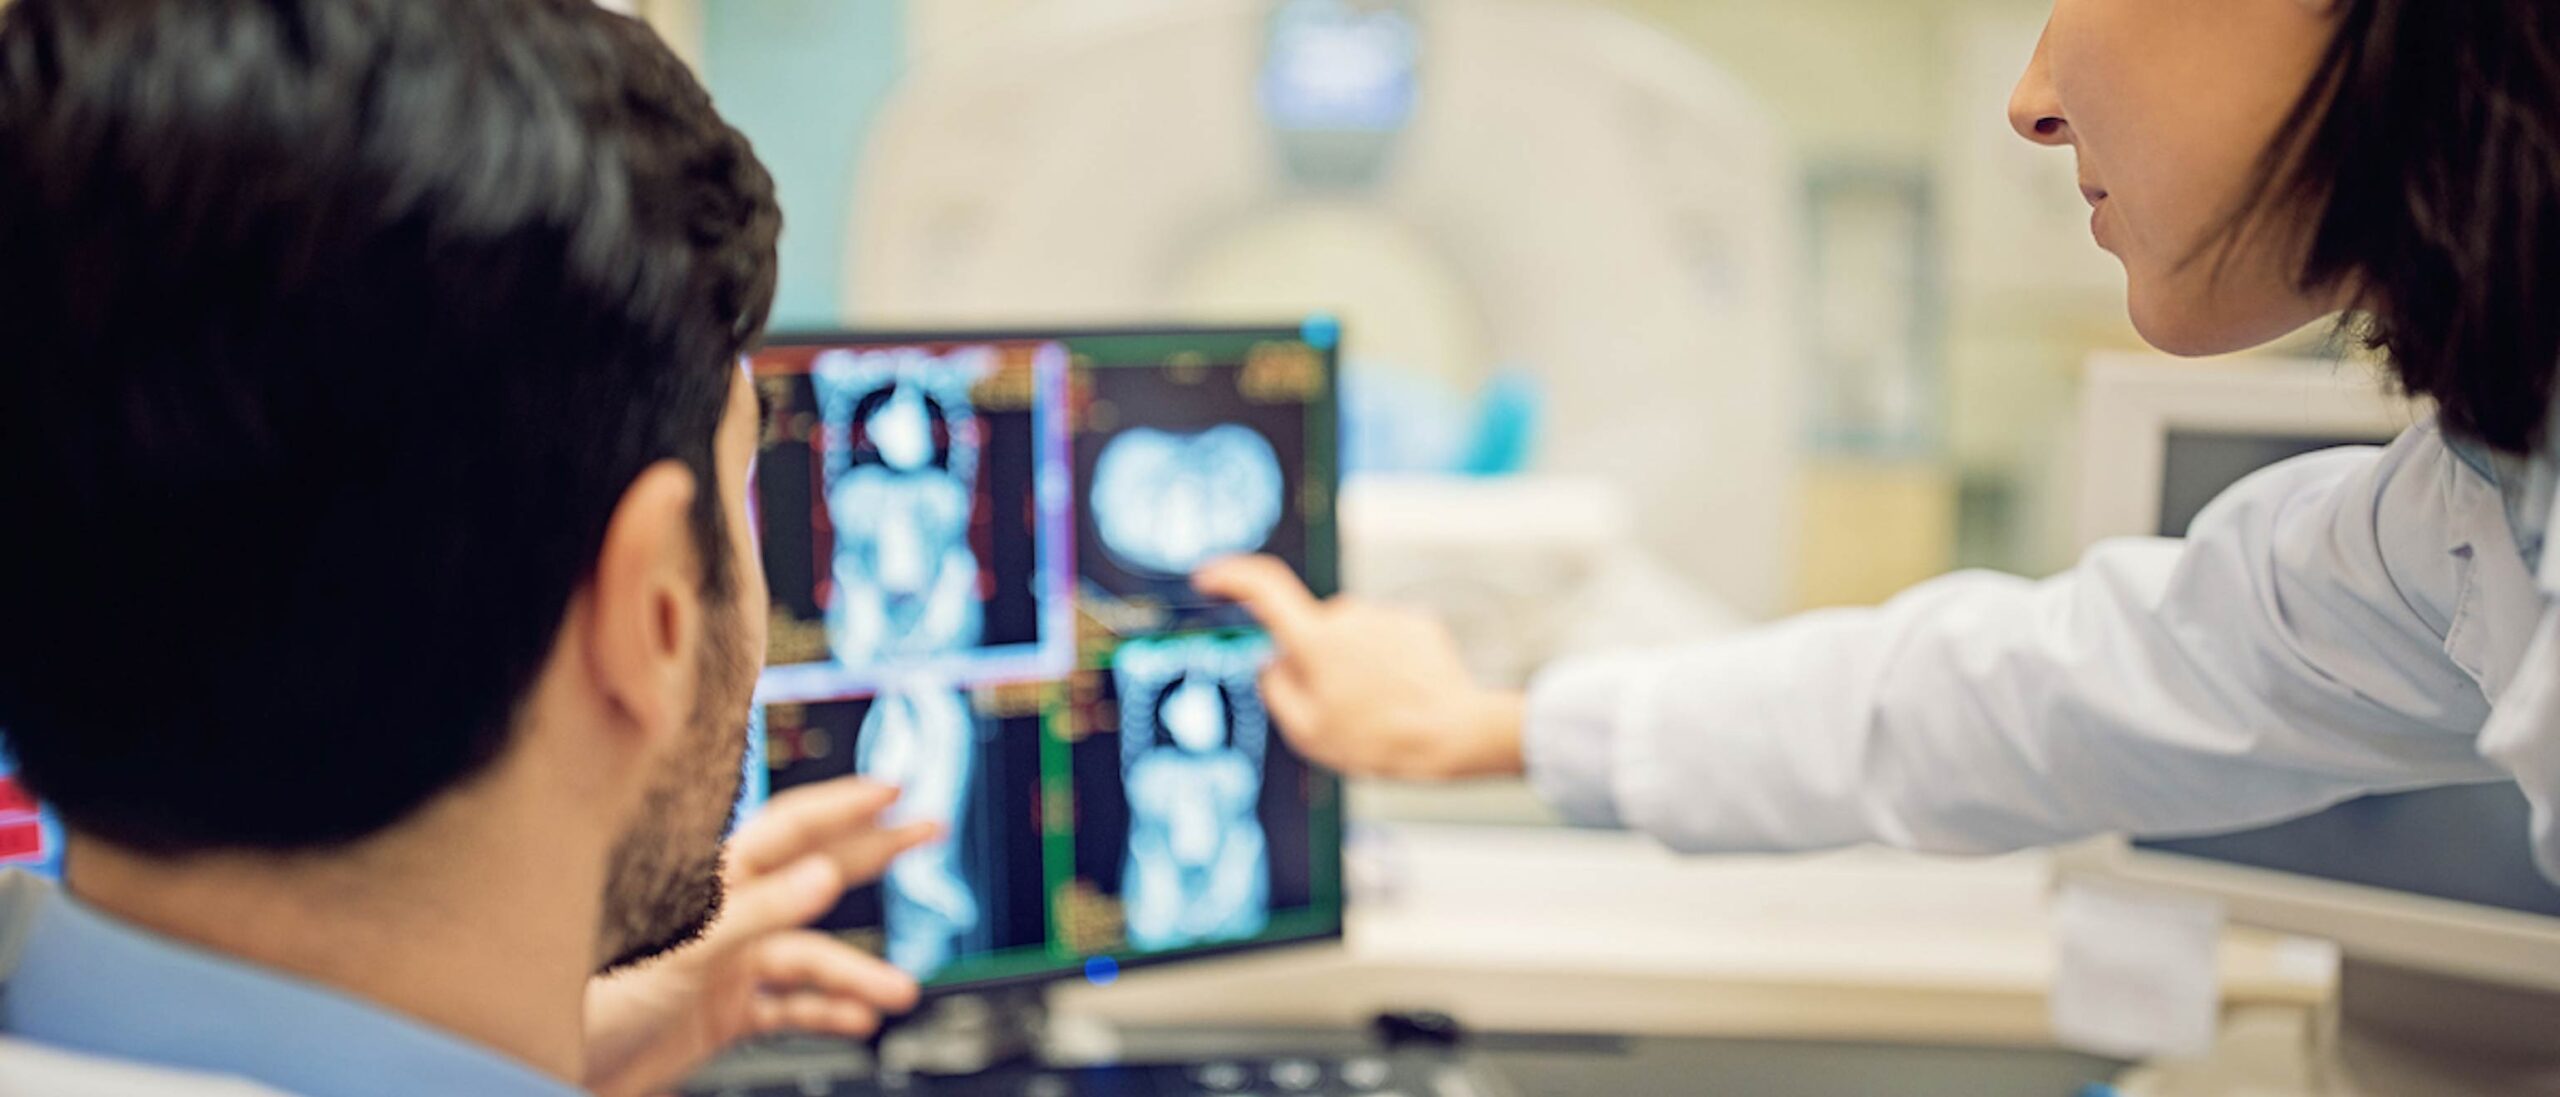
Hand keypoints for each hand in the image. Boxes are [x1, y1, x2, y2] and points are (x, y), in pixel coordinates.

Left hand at [583, 779, 938, 1096]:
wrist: (545, 1067)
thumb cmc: (592, 1002)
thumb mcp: (682, 952)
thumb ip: (756, 913)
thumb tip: (825, 876)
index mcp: (710, 883)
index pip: (789, 828)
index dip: (842, 806)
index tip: (891, 790)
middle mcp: (724, 916)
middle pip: (813, 873)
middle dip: (873, 853)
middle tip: (929, 830)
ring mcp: (725, 963)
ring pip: (808, 957)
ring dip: (855, 974)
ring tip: (896, 992)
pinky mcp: (720, 1010)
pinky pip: (787, 1006)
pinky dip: (824, 1012)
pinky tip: (856, 1019)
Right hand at [1194, 555, 1525, 780]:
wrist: (1454, 732)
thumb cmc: (1378, 740)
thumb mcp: (1309, 733)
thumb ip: (1276, 691)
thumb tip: (1269, 662)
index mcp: (1315, 641)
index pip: (1262, 587)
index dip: (1230, 576)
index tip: (1208, 577)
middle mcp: (1347, 615)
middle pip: (1312, 630)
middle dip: (1314, 661)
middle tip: (1338, 710)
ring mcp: (1384, 615)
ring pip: (1351, 637)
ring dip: (1354, 665)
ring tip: (1380, 709)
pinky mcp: (1415, 621)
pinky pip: (1384, 638)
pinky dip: (1385, 663)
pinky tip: (1403, 695)